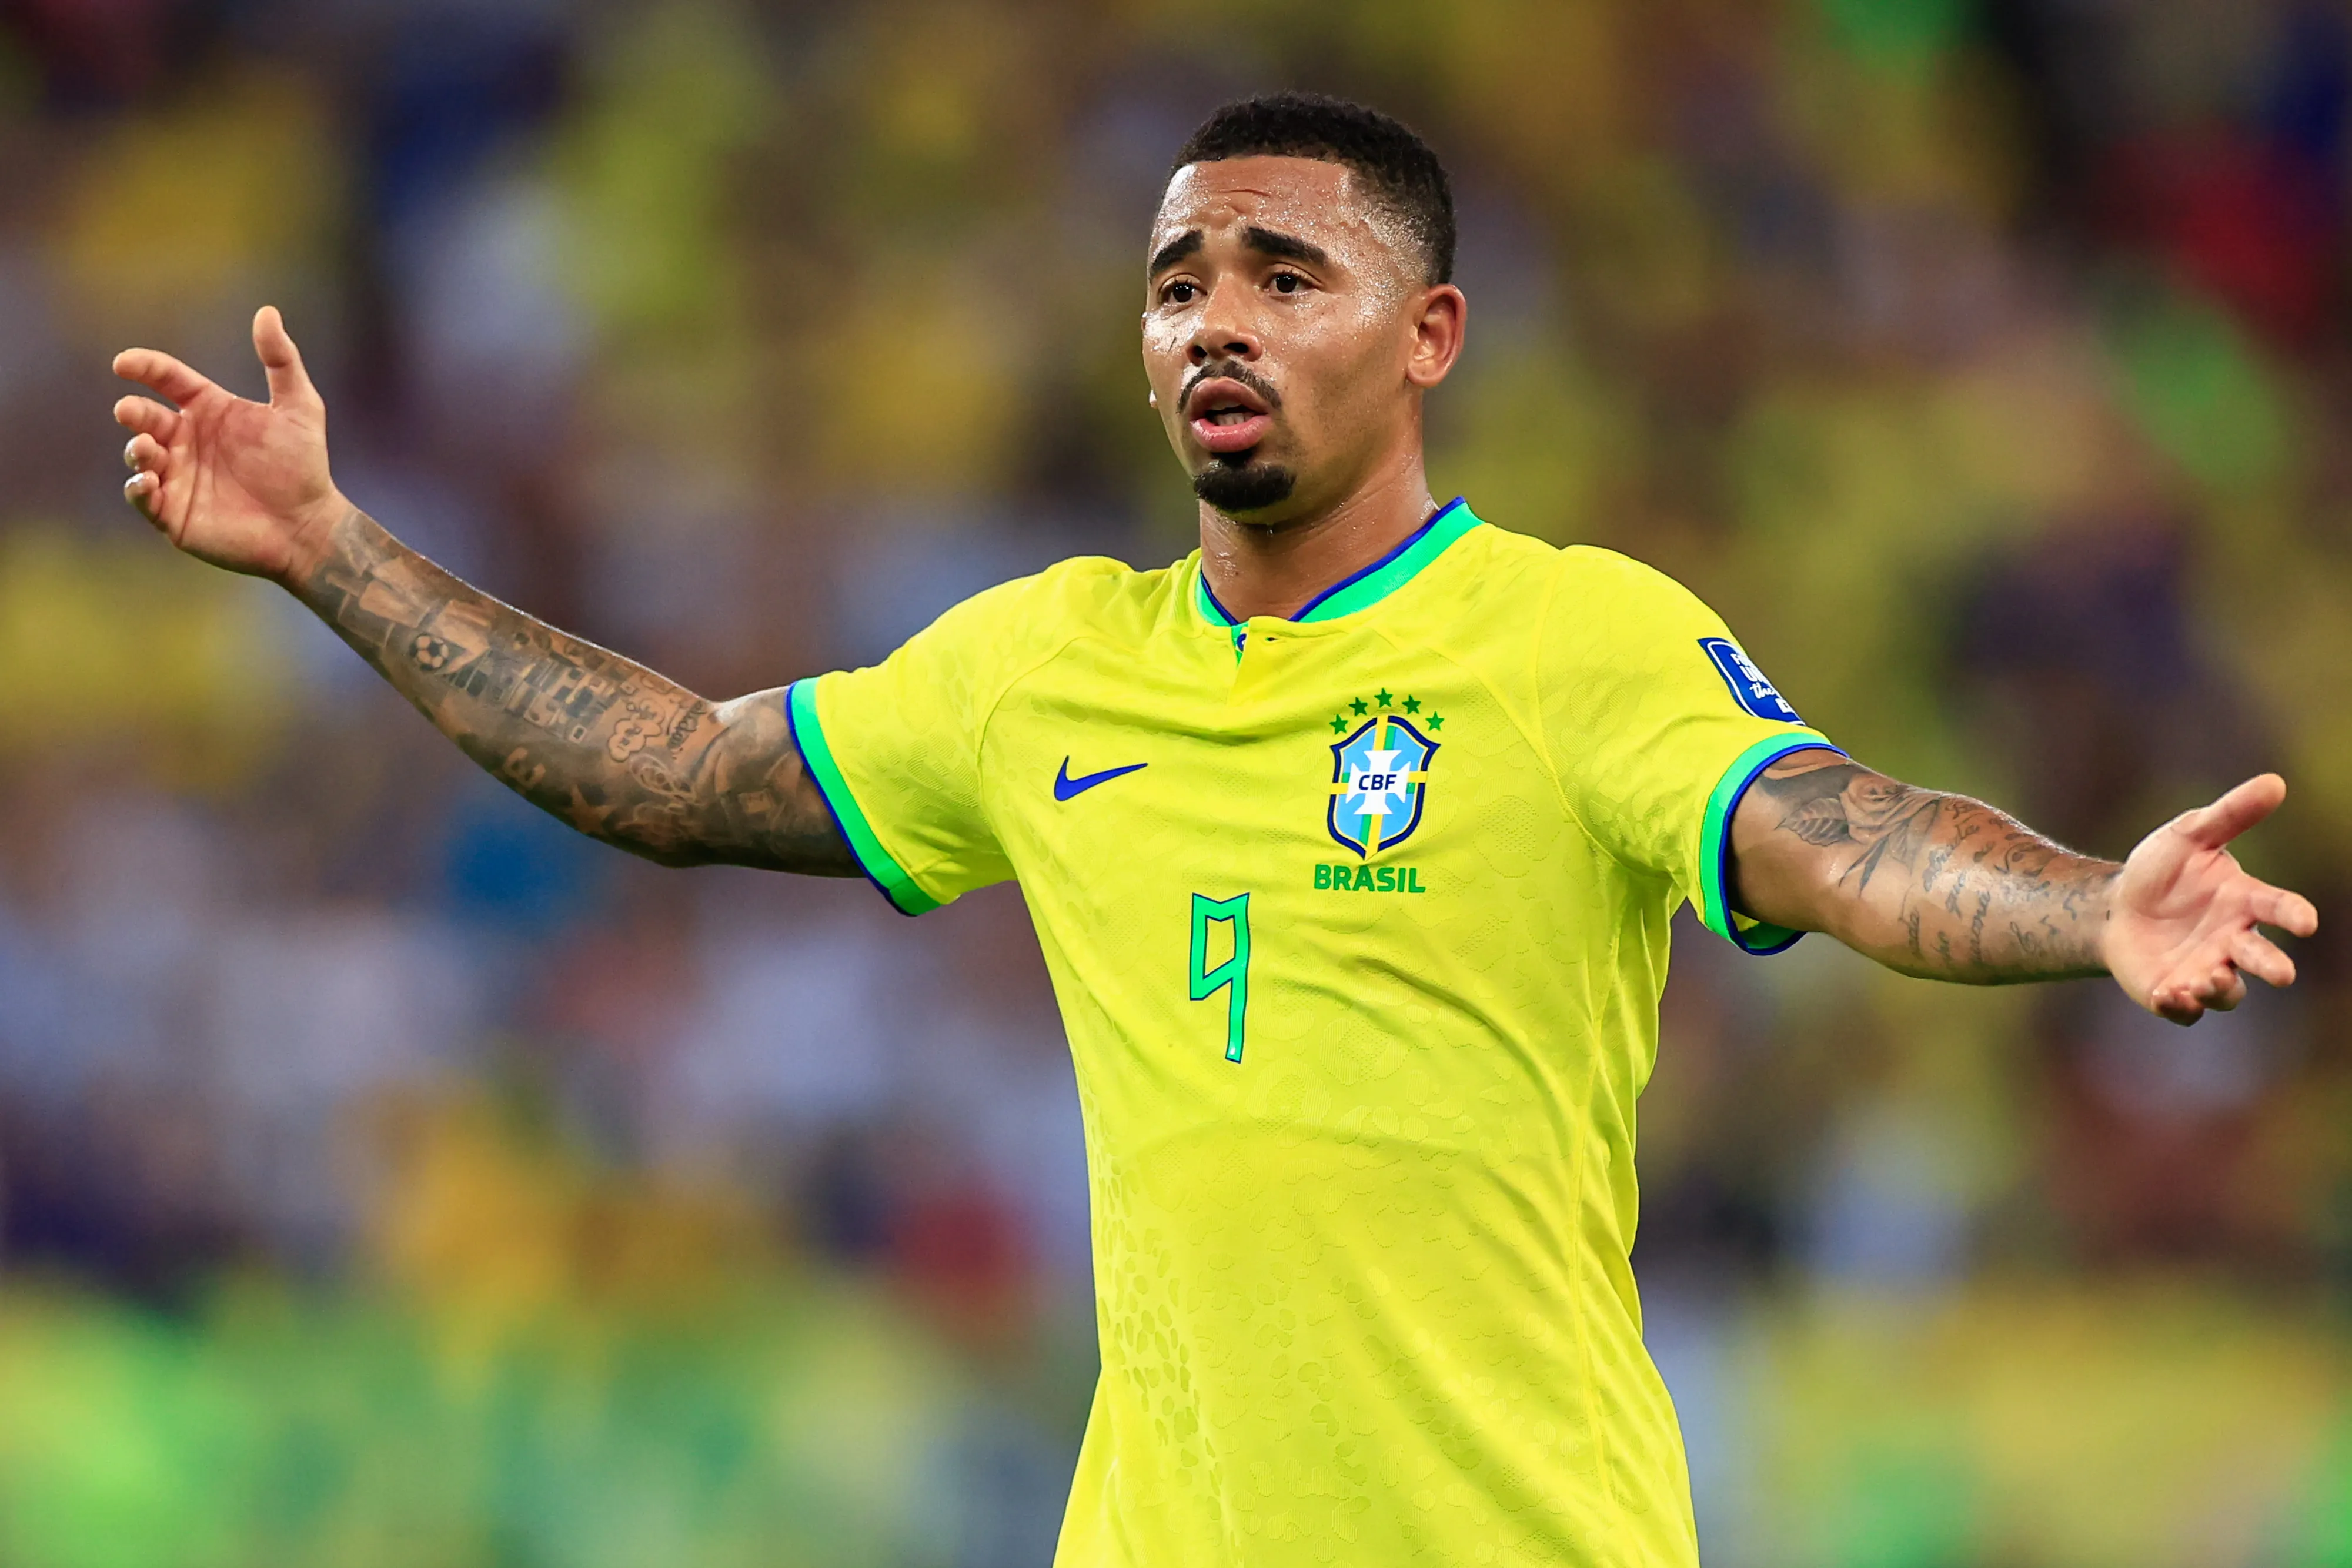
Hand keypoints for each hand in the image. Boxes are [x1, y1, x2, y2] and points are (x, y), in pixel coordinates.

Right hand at [112, 305, 345, 585]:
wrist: (309, 527)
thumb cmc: (304, 467)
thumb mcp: (300, 408)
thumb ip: (282, 361)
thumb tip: (267, 311)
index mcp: (210, 410)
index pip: (168, 379)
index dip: (145, 367)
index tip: (124, 362)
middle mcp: (187, 440)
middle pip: (146, 416)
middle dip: (133, 411)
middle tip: (130, 411)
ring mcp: (178, 476)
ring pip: (140, 455)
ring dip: (136, 448)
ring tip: (146, 446)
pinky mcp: (174, 512)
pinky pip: (143, 497)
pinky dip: (137, 487)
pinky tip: (146, 481)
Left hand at [2104, 774, 2318, 1023]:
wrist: (2115, 908)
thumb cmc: (2161, 871)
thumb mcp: (2188, 835)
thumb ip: (2230, 814)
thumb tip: (2275, 781)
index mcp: (2244, 903)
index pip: (2278, 908)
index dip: (2294, 914)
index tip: (2306, 921)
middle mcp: (2233, 942)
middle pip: (2262, 959)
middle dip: (2273, 966)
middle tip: (2282, 974)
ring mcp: (2207, 970)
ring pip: (2228, 991)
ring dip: (2221, 987)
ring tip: (2205, 977)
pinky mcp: (2176, 993)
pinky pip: (2186, 1010)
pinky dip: (2181, 1005)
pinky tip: (2169, 993)